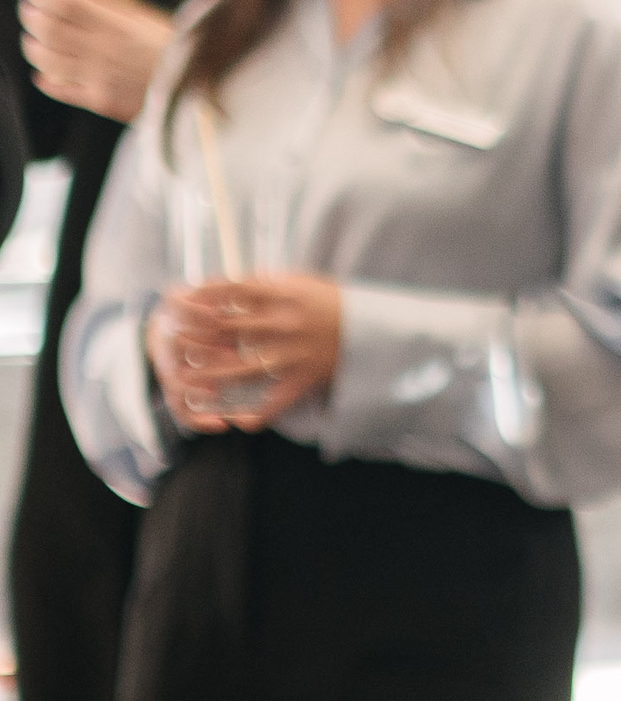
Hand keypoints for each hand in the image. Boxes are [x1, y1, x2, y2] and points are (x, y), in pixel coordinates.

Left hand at [21, 0, 172, 121]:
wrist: (196, 87)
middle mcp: (103, 51)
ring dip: (32, 47)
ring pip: (47, 61)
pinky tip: (42, 75)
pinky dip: (45, 82)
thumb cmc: (174, 47)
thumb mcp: (146, 18)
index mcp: (118, 25)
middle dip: (30, 16)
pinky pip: (61, 90)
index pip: (66, 4)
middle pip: (49, 30)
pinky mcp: (100, 101)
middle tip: (26, 9)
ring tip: (32, 40)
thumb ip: (110, 7)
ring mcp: (98, 78)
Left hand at [146, 274, 342, 433]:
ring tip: (181, 377)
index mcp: (285, 296)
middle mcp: (285, 324)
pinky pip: (275, 401)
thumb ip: (269, 282)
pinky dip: (255, 414)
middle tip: (167, 336)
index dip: (201, 295)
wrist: (374, 329)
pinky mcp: (304, 379)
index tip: (177, 299)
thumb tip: (234, 279)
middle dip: (194, 333)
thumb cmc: (333, 302)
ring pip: (241, 369)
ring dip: (208, 375)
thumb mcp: (304, 282)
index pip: (233, 292)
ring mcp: (293, 354)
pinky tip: (234, 421)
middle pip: (229, 329)